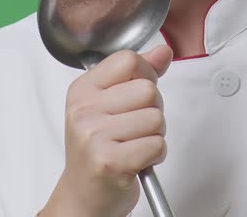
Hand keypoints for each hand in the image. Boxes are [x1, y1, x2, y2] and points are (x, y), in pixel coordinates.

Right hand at [40, 45, 173, 216]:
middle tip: (135, 127)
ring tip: (134, 144)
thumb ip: (138, 74)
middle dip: (153, 110)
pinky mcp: (110, 162)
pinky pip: (156, 144)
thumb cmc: (98, 150)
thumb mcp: (109, 104)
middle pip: (148, 89)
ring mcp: (95, 136)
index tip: (136, 94)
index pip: (128, 59)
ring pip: (156, 118)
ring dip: (155, 135)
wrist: (84, 196)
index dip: (145, 75)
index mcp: (82, 90)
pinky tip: (137, 160)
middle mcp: (84, 111)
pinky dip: (155, 154)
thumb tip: (164, 51)